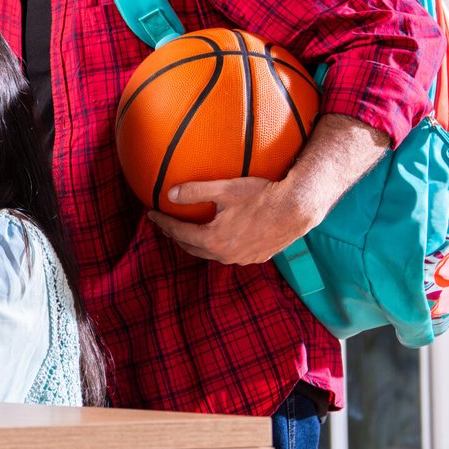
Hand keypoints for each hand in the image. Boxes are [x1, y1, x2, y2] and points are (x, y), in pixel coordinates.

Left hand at [147, 177, 317, 265]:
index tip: (151, 214)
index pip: (178, 232)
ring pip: (210, 254)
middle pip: (191, 247)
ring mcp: (242, 259)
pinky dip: (217, 247)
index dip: (163, 222)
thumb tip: (169, 194)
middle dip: (175, 236)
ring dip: (195, 244)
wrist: (297, 208)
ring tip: (187, 232)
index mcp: (213, 240)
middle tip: (166, 225)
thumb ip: (194, 191)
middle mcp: (225, 255)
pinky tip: (218, 238)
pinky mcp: (256, 258)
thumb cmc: (261, 195)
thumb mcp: (224, 189)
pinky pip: (229, 255)